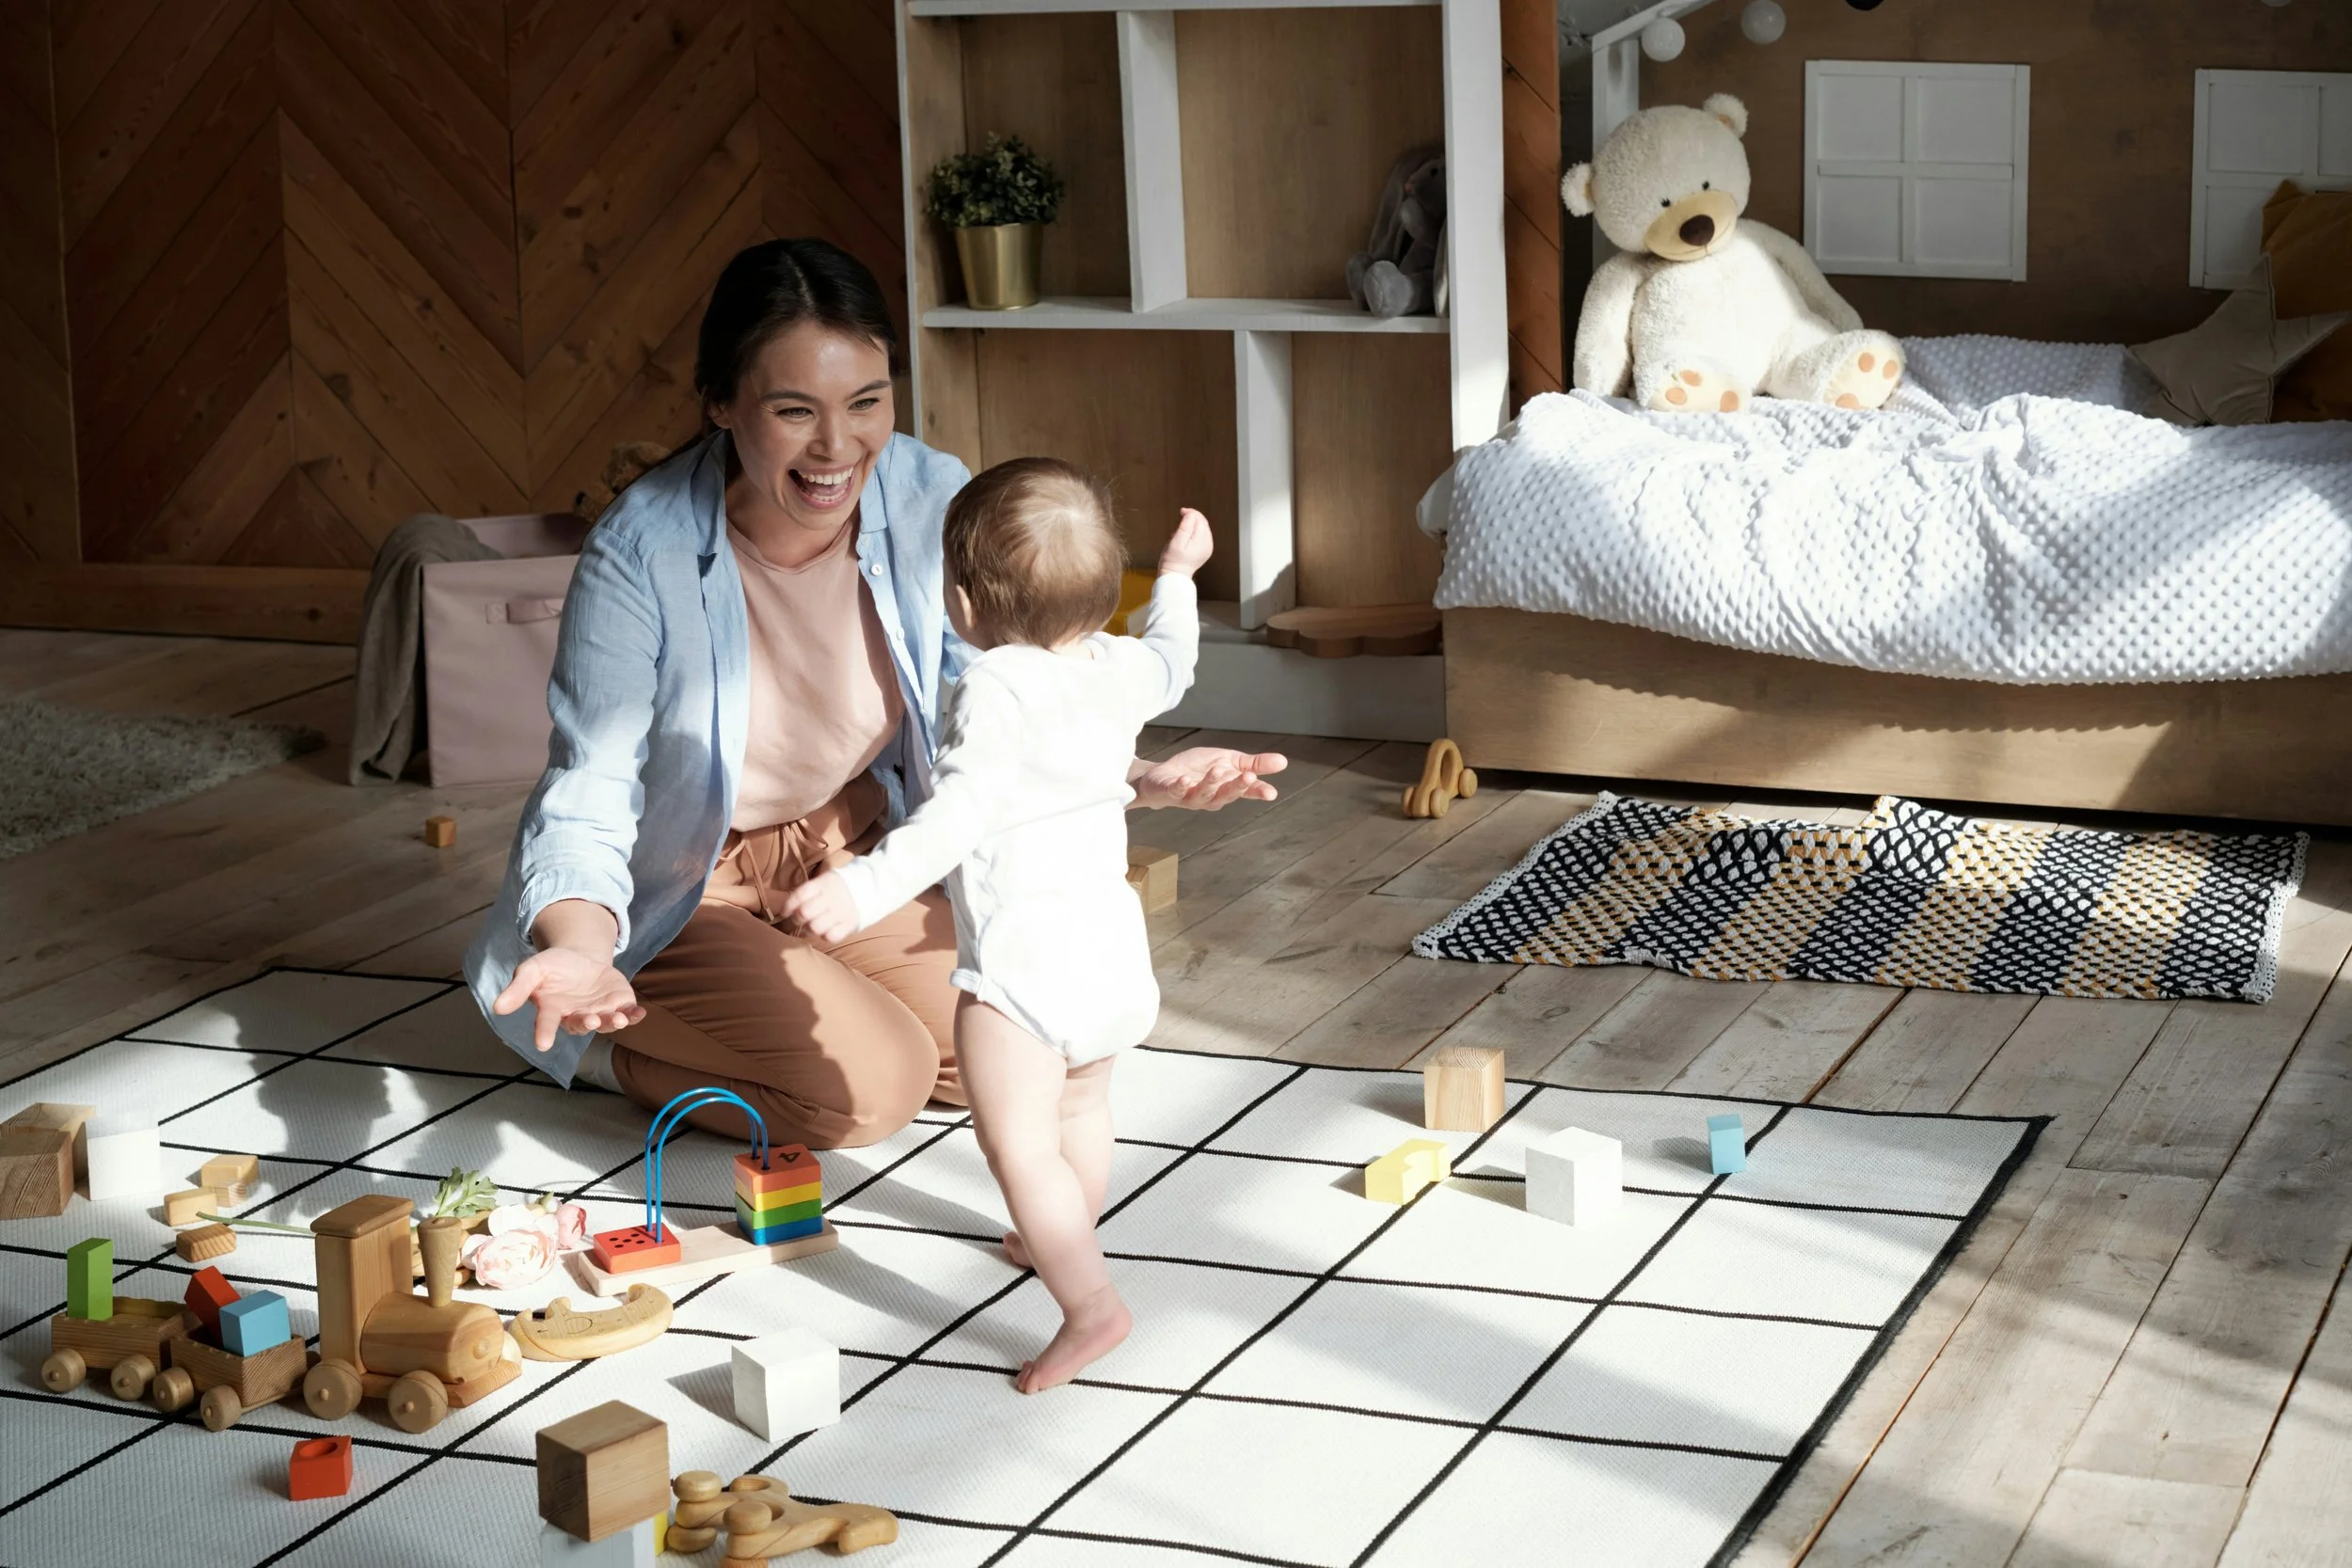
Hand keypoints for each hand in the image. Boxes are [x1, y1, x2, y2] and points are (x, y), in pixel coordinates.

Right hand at [491, 947, 643, 1052]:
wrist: (579, 958)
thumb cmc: (552, 967)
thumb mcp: (533, 970)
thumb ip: (518, 988)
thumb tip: (497, 1007)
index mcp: (552, 1010)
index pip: (546, 1023)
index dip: (544, 1033)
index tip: (542, 1045)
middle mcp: (576, 1016)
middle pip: (580, 1025)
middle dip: (586, 1024)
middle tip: (590, 1021)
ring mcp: (598, 1012)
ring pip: (605, 1023)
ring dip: (612, 1022)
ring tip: (618, 1018)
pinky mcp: (617, 1004)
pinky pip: (627, 1014)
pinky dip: (634, 1016)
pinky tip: (640, 1014)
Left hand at [778, 872, 862, 944]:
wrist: (869, 888)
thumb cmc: (836, 888)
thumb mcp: (823, 882)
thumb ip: (806, 893)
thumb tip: (784, 909)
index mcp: (823, 883)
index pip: (800, 895)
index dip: (788, 905)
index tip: (784, 912)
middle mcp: (831, 897)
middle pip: (804, 912)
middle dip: (797, 918)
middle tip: (799, 919)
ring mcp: (841, 911)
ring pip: (815, 927)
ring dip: (810, 928)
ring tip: (813, 925)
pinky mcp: (850, 924)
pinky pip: (831, 937)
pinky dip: (825, 935)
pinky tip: (826, 930)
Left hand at [1131, 746, 1285, 809]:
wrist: (1163, 777)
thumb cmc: (1198, 771)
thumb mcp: (1228, 761)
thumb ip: (1254, 763)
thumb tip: (1284, 762)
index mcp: (1226, 788)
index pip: (1246, 791)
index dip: (1257, 791)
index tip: (1271, 793)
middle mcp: (1211, 797)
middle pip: (1226, 794)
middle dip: (1237, 786)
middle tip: (1249, 776)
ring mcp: (1190, 797)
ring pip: (1203, 795)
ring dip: (1211, 783)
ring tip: (1217, 770)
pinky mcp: (1171, 793)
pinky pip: (1176, 792)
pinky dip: (1181, 786)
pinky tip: (1186, 779)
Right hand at [1159, 508, 1212, 577]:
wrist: (1174, 576)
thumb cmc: (1172, 560)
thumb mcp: (1176, 542)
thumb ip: (1185, 527)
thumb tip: (1191, 514)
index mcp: (1202, 541)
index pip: (1200, 520)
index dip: (1191, 513)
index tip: (1181, 511)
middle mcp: (1207, 544)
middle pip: (1203, 523)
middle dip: (1193, 517)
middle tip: (1181, 517)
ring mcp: (1207, 548)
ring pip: (1202, 529)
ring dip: (1192, 525)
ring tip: (1180, 530)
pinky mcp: (1204, 551)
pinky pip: (1201, 536)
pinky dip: (1193, 532)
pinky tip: (1184, 537)